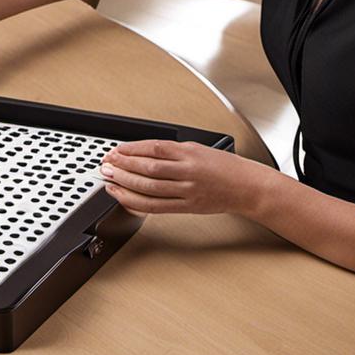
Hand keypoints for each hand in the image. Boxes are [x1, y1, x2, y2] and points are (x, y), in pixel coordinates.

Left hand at [99, 139, 269, 215]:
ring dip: (126, 184)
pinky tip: (124, 198)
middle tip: (106, 164)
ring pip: (150, 187)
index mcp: (190, 152)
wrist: (248, 187)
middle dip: (123, 166)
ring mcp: (188, 190)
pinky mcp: (188, 206)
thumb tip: (142, 153)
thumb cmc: (225, 167)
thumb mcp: (199, 149)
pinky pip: (158, 206)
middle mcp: (188, 171)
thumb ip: (172, 151)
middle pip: (148, 168)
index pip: (153, 148)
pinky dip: (137, 202)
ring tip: (110, 179)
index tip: (115, 150)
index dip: (130, 149)